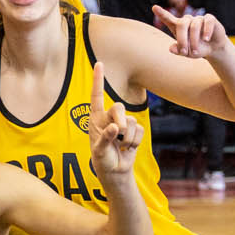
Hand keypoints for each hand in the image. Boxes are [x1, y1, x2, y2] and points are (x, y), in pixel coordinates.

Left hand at [86, 63, 144, 177]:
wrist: (115, 170)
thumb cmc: (102, 159)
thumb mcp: (99, 151)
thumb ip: (105, 138)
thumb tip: (116, 128)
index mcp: (96, 118)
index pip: (97, 96)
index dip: (98, 80)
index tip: (99, 64)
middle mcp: (109, 118)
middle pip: (119, 107)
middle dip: (121, 120)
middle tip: (118, 133)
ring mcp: (122, 123)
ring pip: (131, 122)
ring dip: (127, 138)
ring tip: (120, 146)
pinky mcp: (133, 131)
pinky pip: (139, 130)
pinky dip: (134, 141)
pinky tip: (127, 147)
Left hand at [151, 4, 225, 60]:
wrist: (214, 48)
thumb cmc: (198, 49)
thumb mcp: (187, 53)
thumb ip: (179, 51)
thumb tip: (171, 48)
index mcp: (178, 27)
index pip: (168, 18)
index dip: (161, 13)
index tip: (154, 7)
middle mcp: (187, 21)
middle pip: (181, 24)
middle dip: (182, 39)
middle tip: (184, 51)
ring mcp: (198, 18)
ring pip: (194, 25)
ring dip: (195, 40)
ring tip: (196, 51)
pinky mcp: (209, 19)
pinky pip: (207, 21)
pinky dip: (206, 31)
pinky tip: (206, 39)